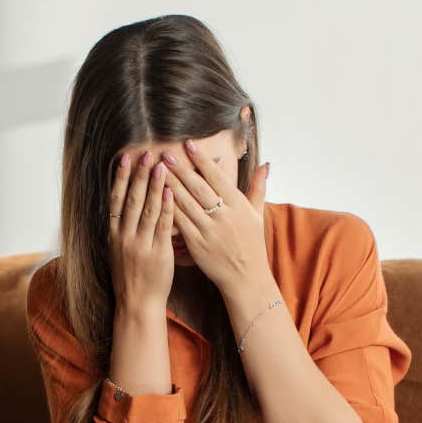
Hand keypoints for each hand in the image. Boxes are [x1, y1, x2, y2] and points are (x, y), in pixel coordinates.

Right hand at [108, 149, 174, 311]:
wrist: (137, 303)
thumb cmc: (132, 278)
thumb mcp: (119, 251)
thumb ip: (122, 230)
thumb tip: (125, 208)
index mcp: (114, 235)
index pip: (116, 200)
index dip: (120, 178)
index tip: (124, 158)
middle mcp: (124, 237)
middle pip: (132, 200)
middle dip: (139, 175)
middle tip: (146, 154)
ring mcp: (141, 245)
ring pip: (147, 209)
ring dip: (154, 185)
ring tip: (161, 165)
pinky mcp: (158, 253)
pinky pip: (162, 226)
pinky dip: (166, 208)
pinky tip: (170, 192)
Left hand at [161, 139, 269, 294]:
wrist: (247, 277)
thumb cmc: (252, 245)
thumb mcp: (258, 214)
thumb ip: (258, 188)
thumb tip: (266, 164)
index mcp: (238, 205)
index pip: (217, 177)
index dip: (201, 160)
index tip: (188, 145)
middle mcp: (224, 216)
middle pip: (198, 188)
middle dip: (180, 169)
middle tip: (165, 153)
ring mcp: (210, 231)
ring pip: (186, 204)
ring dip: (169, 186)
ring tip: (156, 172)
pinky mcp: (198, 245)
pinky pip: (180, 224)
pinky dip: (169, 210)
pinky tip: (157, 199)